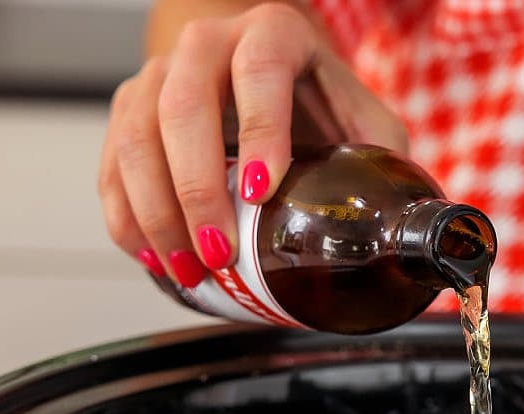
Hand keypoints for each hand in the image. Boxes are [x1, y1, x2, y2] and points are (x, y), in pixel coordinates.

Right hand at [97, 2, 408, 285]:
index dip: (259, 132)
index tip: (261, 193)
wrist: (266, 74)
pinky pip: (112, 161)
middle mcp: (209, 44)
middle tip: (221, 253)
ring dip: (157, 212)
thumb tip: (411, 232)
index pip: (260, 72)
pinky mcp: (129, 109)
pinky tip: (152, 254)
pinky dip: (126, 214)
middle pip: (183, 108)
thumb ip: (386, 164)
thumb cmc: (321, 105)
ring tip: (189, 268)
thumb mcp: (367, 124)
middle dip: (197, 191)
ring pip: (136, 136)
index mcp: (274, 35)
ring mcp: (159, 73)